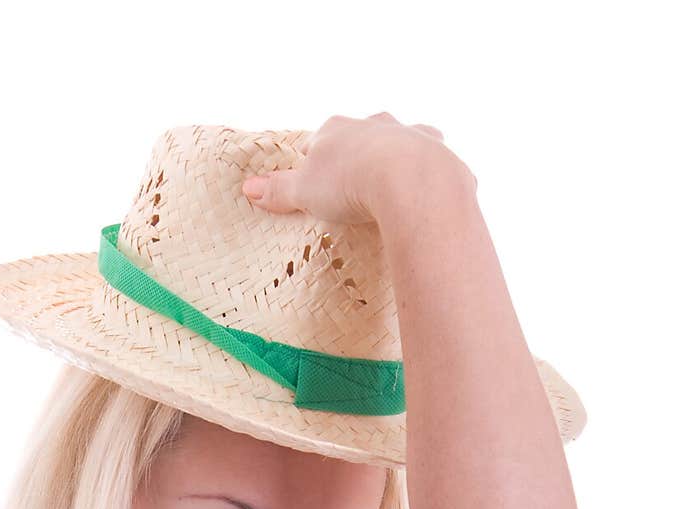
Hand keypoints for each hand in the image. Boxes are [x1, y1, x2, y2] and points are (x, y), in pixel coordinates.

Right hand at [240, 112, 474, 225]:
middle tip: (354, 187)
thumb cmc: (351, 182)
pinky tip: (427, 202)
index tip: (316, 184)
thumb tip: (248, 188)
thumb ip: (279, 190)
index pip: (320, 139)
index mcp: (339, 129)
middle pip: (364, 136)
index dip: (316, 161)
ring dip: (400, 161)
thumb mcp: (305, 190)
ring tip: (394, 190)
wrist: (411, 181)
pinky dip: (432, 182)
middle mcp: (378, 124)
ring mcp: (414, 137)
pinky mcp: (443, 158)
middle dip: (360, 155)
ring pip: (406, 141)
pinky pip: (438, 168)